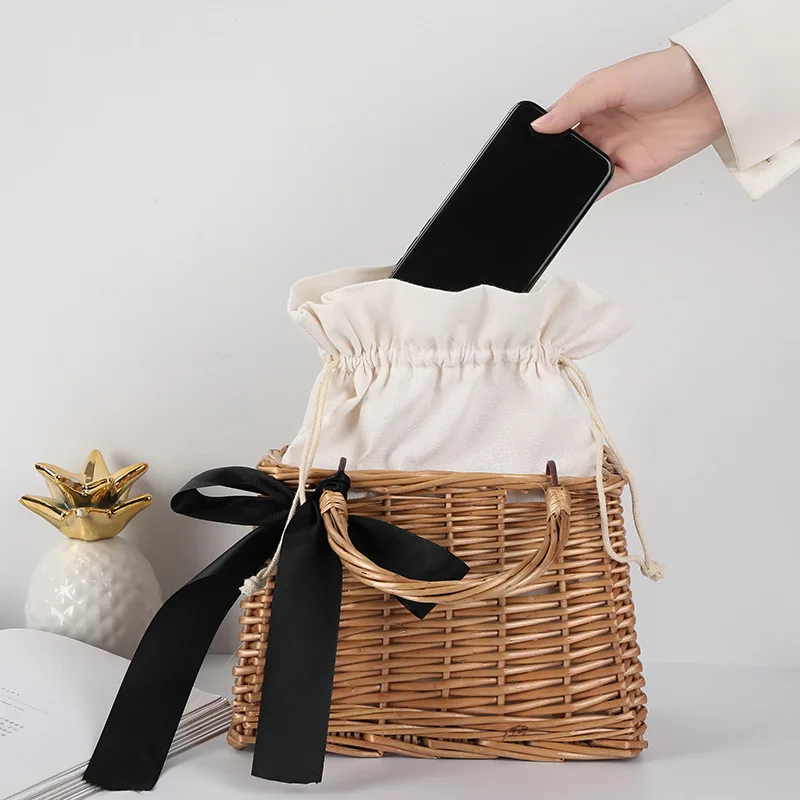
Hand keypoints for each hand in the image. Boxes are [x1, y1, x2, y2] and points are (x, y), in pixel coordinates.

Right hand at [533, 46, 724, 195]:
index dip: (542, 136)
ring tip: (557, 184)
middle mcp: (601, 128)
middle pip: (567, 152)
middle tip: (540, 169)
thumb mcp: (613, 81)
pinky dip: (590, 193)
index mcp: (590, 103)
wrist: (713, 92)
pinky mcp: (631, 170)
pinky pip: (604, 187)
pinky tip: (579, 195)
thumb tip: (540, 125)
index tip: (528, 146)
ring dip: (571, 179)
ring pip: (583, 172)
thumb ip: (575, 104)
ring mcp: (615, 150)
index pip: (556, 124)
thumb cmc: (668, 74)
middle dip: (554, 162)